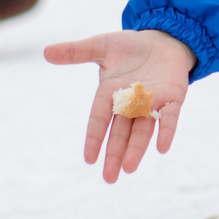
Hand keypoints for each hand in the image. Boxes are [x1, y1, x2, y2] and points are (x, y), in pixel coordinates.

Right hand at [44, 29, 194, 182]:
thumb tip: (45, 52)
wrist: (165, 40)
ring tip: (129, 169)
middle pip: (121, 133)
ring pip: (143, 131)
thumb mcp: (102, 45)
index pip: (99, 119)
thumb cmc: (131, 46)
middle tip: (109, 178)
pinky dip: (166, 131)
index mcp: (111, 94)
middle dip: (115, 155)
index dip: (94, 138)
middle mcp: (130, 104)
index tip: (88, 159)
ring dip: (136, 149)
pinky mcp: (172, 99)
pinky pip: (169, 118)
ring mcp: (152, 103)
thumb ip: (76, 51)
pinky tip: (162, 148)